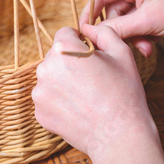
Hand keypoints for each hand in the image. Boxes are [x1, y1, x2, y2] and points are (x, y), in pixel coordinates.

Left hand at [32, 25, 163, 163]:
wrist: (119, 136)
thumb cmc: (124, 93)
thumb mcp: (121, 53)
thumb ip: (102, 32)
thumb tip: (87, 27)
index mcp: (63, 49)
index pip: (66, 33)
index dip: (81, 42)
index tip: (92, 57)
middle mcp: (45, 68)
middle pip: (56, 56)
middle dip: (71, 62)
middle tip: (93, 79)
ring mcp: (40, 93)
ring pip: (51, 78)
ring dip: (64, 81)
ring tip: (87, 96)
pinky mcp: (39, 113)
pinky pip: (48, 99)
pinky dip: (60, 102)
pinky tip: (79, 109)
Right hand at [79, 0, 163, 56]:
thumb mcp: (147, 22)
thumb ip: (117, 28)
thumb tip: (91, 33)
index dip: (90, 14)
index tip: (82, 32)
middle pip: (112, 9)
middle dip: (122, 31)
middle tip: (132, 46)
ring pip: (124, 17)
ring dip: (133, 35)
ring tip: (147, 46)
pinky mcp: (148, 0)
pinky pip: (134, 18)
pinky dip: (140, 32)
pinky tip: (151, 42)